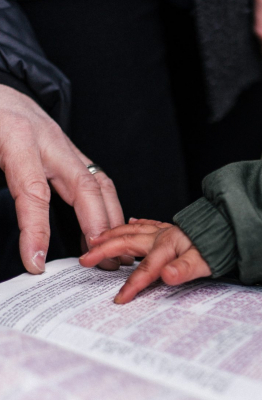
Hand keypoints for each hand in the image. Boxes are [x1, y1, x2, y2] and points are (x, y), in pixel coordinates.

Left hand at [0, 85, 126, 272]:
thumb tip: (8, 226)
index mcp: (16, 137)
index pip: (33, 192)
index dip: (37, 230)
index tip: (36, 262)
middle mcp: (48, 140)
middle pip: (85, 187)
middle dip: (99, 227)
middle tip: (103, 262)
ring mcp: (64, 143)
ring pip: (100, 182)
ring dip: (112, 219)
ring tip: (113, 252)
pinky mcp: (70, 149)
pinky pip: (97, 179)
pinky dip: (107, 206)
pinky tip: (104, 228)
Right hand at [80, 218, 211, 303]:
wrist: (233, 227)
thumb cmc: (220, 246)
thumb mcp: (206, 262)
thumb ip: (185, 269)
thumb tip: (167, 276)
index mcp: (168, 246)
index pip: (146, 269)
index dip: (132, 285)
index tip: (119, 300)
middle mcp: (163, 236)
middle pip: (128, 242)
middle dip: (105, 251)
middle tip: (86, 258)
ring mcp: (166, 230)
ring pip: (132, 230)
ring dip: (113, 235)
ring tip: (95, 239)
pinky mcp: (171, 228)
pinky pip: (148, 224)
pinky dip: (135, 224)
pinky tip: (130, 223)